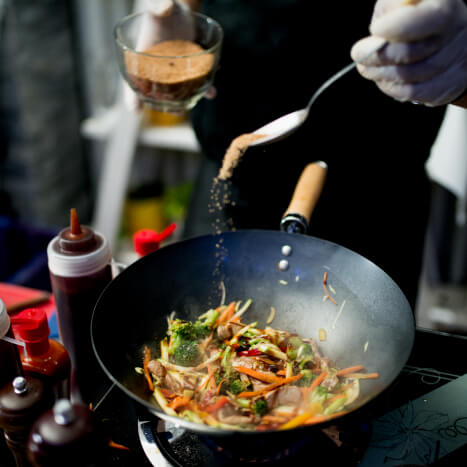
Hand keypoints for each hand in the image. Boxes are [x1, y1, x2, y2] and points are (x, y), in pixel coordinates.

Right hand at [123, 0, 195, 111]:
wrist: (179, 10)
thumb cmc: (163, 7)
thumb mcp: (158, 6)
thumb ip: (157, 7)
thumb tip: (163, 8)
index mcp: (143, 59)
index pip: (134, 80)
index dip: (133, 96)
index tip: (136, 110)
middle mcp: (158, 69)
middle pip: (157, 94)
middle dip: (165, 105)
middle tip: (176, 111)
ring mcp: (175, 71)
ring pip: (178, 92)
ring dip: (186, 102)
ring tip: (191, 107)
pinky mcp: (190, 69)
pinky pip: (196, 82)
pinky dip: (205, 89)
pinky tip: (212, 92)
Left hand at [351, 0, 466, 106]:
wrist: (440, 39)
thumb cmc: (413, 16)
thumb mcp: (400, 2)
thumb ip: (392, 8)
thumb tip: (380, 29)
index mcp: (445, 8)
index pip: (424, 21)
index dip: (395, 28)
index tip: (375, 29)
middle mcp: (456, 34)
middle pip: (410, 53)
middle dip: (376, 55)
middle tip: (358, 53)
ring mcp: (455, 62)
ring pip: (408, 76)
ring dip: (379, 73)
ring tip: (366, 66)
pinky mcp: (447, 85)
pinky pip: (411, 92)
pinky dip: (390, 87)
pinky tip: (382, 77)